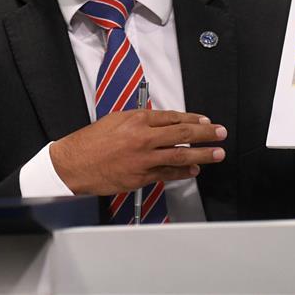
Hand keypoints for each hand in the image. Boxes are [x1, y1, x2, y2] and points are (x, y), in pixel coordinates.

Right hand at [50, 109, 225, 195]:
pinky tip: (194, 170)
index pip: (173, 117)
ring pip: (179, 154)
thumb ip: (142, 121)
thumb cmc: (92, 141)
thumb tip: (164, 123)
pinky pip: (167, 173)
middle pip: (182, 133)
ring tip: (217, 153)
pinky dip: (182, 171)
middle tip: (220, 134)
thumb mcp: (117, 120)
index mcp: (137, 119)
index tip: (206, 122)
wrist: (74, 163)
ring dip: (201, 154)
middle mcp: (143, 138)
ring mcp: (143, 159)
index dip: (193, 119)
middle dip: (205, 134)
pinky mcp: (140, 177)